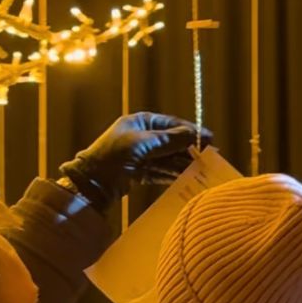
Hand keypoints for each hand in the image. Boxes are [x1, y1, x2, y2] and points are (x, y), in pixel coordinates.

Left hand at [59, 112, 212, 209]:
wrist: (93, 180)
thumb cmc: (115, 153)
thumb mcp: (144, 143)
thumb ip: (169, 140)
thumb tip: (193, 134)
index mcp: (141, 122)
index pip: (171, 124)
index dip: (190, 131)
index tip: (208, 137)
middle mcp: (142, 136)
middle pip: (171, 142)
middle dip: (188, 149)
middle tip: (208, 156)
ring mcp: (141, 155)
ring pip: (167, 158)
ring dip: (182, 163)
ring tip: (200, 169)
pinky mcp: (139, 172)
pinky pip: (160, 171)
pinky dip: (172, 174)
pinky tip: (186, 178)